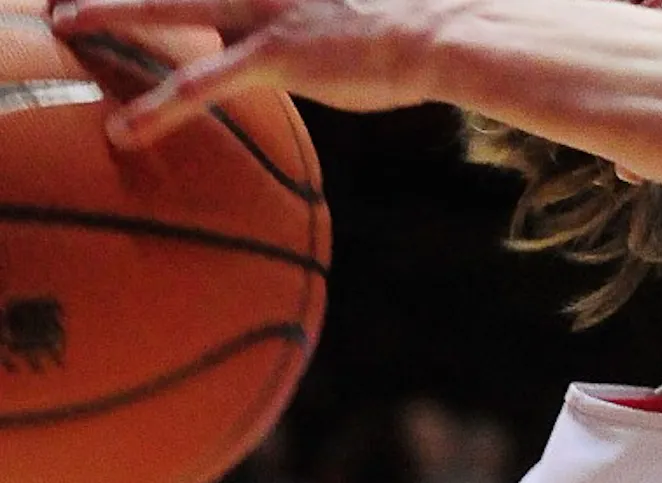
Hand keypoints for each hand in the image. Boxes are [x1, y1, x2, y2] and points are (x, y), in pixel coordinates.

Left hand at [50, 0, 442, 146]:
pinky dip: (158, 107)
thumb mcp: (359, 11)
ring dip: (108, 11)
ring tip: (61, 22)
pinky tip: (125, 130)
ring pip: (168, 7)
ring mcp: (264, 13)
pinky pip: (201, 82)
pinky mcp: (273, 55)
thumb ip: (322, 18)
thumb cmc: (414, 28)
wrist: (438, 34)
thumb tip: (319, 39)